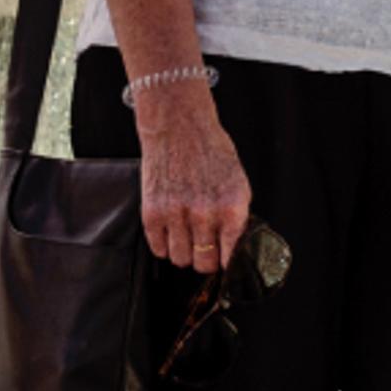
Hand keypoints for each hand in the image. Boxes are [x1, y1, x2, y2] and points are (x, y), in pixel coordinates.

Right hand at [135, 79, 250, 268]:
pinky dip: (164, 244)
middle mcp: (205, 214)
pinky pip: (158, 249)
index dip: (228, 263)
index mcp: (232, 207)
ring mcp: (176, 214)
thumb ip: (237, 217)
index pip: (232, 258)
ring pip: (180, 259)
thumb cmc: (210, 151)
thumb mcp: (238, 182)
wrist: (178, 126)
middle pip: (204, 264)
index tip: (224, 260)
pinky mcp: (152, 213)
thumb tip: (235, 249)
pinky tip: (170, 228)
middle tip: (204, 246)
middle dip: (205, 258)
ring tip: (186, 234)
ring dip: (184, 251)